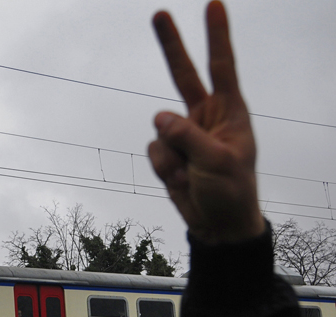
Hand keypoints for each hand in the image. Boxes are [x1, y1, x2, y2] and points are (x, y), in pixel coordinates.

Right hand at [149, 1, 263, 244]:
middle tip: (159, 14)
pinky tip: (181, 182)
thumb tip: (158, 117)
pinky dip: (164, 169)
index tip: (214, 5)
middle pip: (183, 75)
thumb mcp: (217, 163)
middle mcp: (205, 118)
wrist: (217, 225)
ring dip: (172, 158)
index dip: (217, 37)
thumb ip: (188, 136)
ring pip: (160, 130)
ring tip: (193, 177)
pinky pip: (154, 151)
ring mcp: (184, 135)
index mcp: (230, 113)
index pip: (223, 67)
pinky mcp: (169, 154)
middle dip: (171, 46)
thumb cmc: (232, 191)